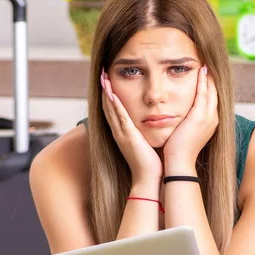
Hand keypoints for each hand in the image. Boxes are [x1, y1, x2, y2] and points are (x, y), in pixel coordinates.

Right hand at [101, 70, 162, 185]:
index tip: (109, 82)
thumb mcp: (145, 144)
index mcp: (123, 134)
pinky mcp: (128, 137)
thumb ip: (145, 134)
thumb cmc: (150, 164)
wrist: (148, 180)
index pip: (114, 111)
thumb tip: (152, 124)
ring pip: (111, 110)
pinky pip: (120, 118)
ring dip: (107, 93)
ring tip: (103, 78)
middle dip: (105, 90)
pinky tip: (112, 94)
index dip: (110, 96)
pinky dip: (115, 106)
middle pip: (108, 107)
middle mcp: (119, 133)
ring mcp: (122, 135)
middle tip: (102, 74)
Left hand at [163, 65, 218, 171]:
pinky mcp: (200, 117)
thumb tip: (181, 117)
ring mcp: (208, 117)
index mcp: (210, 123)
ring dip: (209, 76)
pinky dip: (203, 81)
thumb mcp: (185, 133)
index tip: (206, 74)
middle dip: (212, 78)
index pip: (212, 99)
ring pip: (211, 91)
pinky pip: (203, 94)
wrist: (179, 164)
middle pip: (215, 93)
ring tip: (206, 63)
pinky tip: (201, 70)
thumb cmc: (178, 152)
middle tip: (208, 63)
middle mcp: (213, 119)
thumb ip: (186, 123)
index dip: (210, 86)